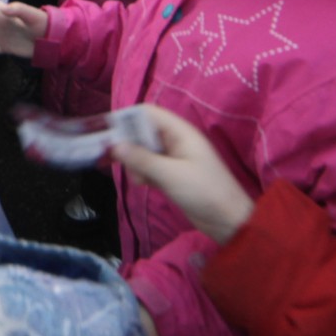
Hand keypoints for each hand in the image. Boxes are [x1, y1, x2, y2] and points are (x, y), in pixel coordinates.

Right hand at [113, 105, 254, 244]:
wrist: (229, 221)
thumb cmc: (204, 192)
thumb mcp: (170, 175)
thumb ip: (142, 159)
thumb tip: (115, 145)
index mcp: (180, 132)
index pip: (148, 114)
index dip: (127, 119)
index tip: (106, 132)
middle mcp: (175, 141)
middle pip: (143, 132)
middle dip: (127, 144)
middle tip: (109, 159)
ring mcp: (173, 159)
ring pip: (144, 152)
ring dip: (135, 163)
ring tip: (138, 180)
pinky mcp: (171, 176)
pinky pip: (149, 167)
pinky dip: (142, 174)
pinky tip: (143, 185)